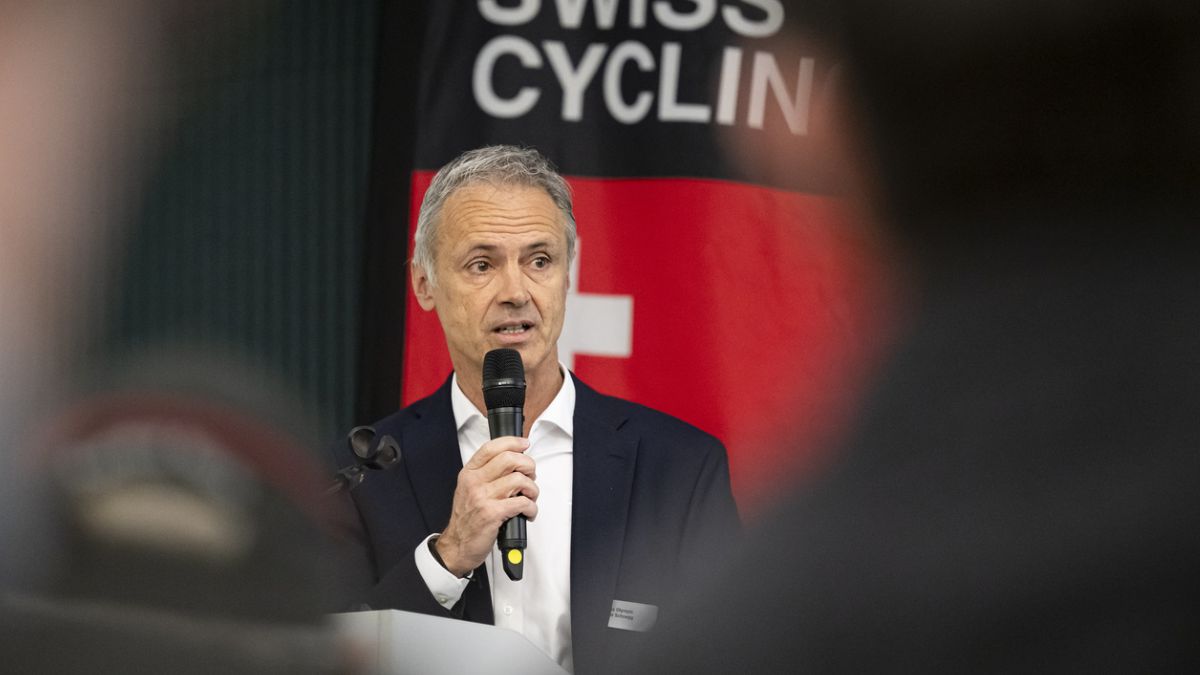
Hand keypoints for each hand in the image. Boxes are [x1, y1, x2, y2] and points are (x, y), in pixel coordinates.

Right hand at [435, 436, 537, 576]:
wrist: (457, 546)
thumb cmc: (467, 519)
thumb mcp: (469, 489)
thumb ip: (487, 474)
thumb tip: (513, 462)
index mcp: (469, 473)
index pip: (491, 448)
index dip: (512, 442)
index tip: (524, 444)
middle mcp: (474, 482)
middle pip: (509, 459)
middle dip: (528, 465)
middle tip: (530, 475)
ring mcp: (482, 497)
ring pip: (519, 480)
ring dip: (532, 489)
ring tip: (529, 497)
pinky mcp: (492, 514)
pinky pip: (522, 503)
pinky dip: (531, 508)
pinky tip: (528, 512)